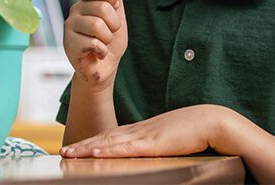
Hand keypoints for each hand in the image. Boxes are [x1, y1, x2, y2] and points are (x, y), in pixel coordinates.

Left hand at [60, 105, 227, 157]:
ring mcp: (144, 135)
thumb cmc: (193, 131)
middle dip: (83, 145)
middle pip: (104, 138)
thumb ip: (155, 145)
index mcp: (141, 130)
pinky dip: (109, 150)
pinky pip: (127, 148)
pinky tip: (96, 153)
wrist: (211, 121)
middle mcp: (138, 131)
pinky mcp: (153, 143)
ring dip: (88, 148)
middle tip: (63, 151)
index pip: (110, 136)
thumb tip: (148, 153)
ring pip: (109, 143)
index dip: (92, 142)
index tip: (77, 147)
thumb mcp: (168, 138)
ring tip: (70, 153)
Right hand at [63, 0, 126, 89]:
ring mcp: (70, 25)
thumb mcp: (119, 20)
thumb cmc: (110, 44)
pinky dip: (101, 51)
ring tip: (102, 44)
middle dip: (114, 24)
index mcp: (88, 2)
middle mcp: (76, 10)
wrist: (104, 68)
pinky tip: (96, 53)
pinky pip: (93, 42)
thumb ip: (115, 1)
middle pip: (102, 7)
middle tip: (109, 33)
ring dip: (107, 39)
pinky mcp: (69, 42)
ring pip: (97, 25)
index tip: (114, 5)